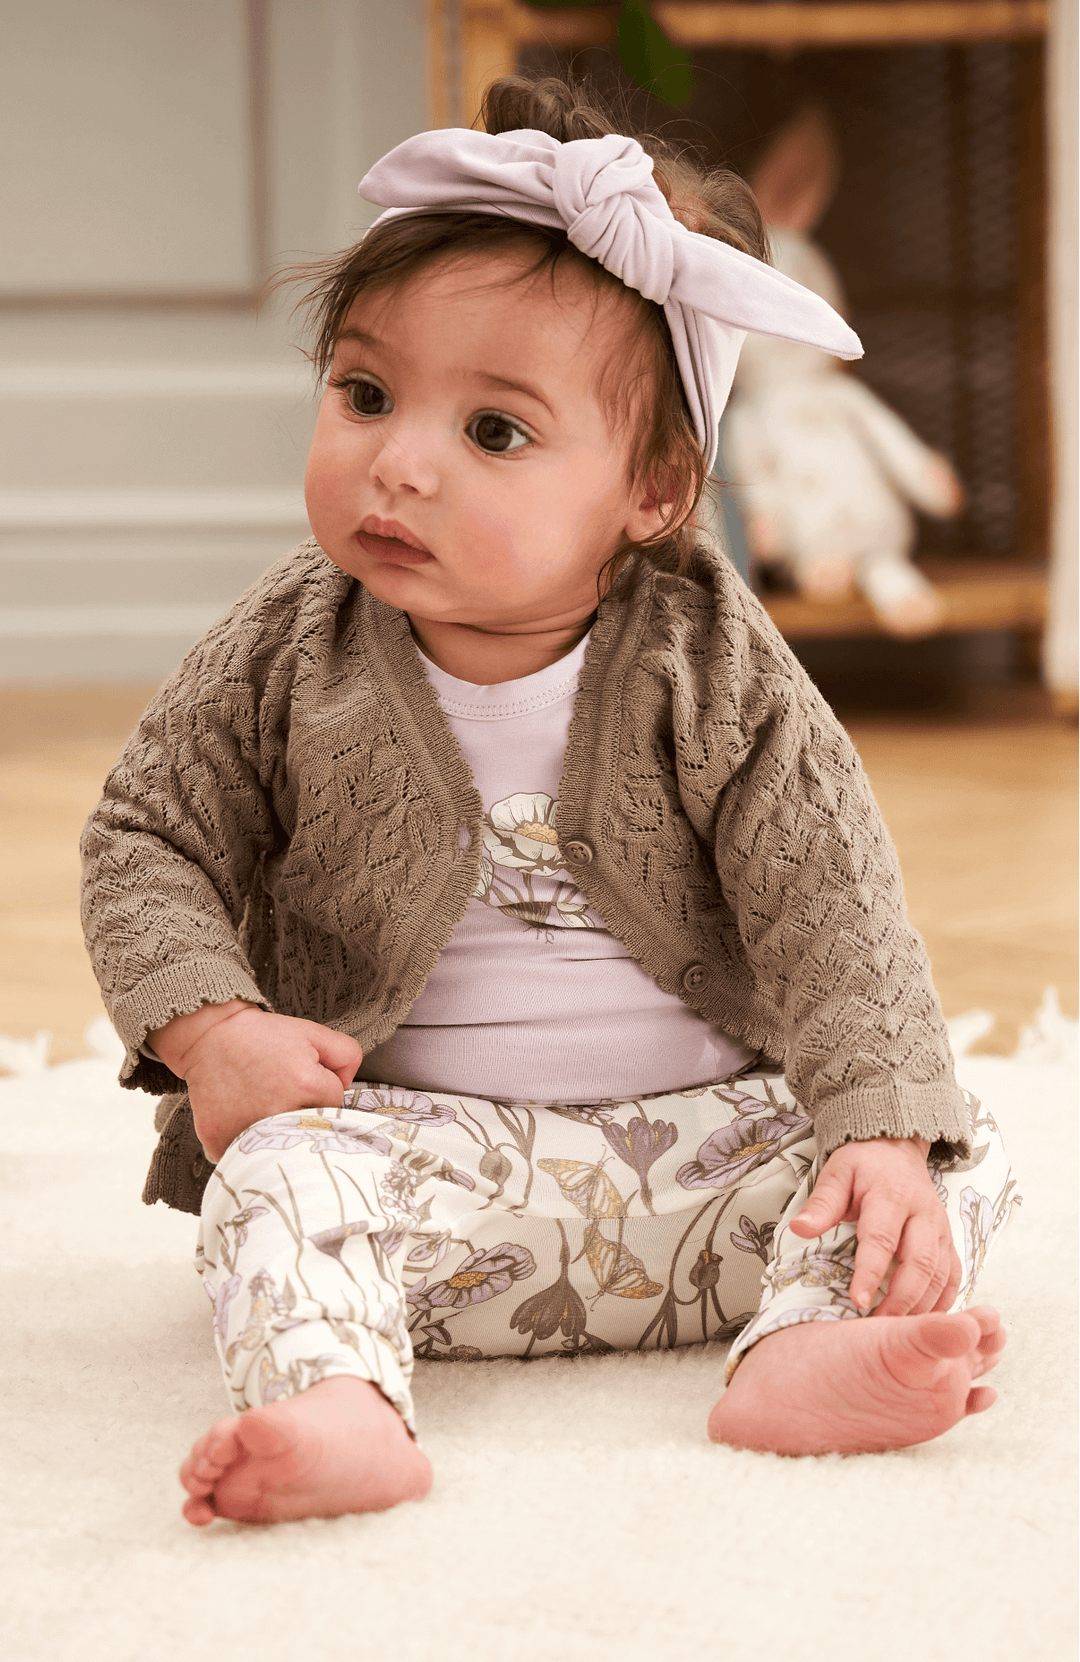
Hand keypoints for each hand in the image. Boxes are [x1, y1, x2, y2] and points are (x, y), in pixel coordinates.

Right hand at [150, 1002, 361, 1162]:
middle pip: (310, 1128)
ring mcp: (248, 1131)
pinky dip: (247, 1143)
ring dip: (277, 1132)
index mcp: (305, 1084)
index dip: (322, 1088)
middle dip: (303, 1112)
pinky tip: (242, 1118)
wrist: (209, 1037)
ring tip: (262, 1104)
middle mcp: (278, 1111)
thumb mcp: (314, 1033)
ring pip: (280, 1147)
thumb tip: (347, 1088)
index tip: (302, 1078)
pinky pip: (247, 1155)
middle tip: (283, 1092)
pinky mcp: (222, 1143)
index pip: (335, 1102)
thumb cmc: (261, 1036)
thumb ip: (347, 1055)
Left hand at [788, 1136, 960, 1317]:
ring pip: (941, 1274)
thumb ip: (822, 1203)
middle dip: (902, 1300)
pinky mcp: (948, 1240)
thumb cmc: (862, 1164)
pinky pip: (954, 1276)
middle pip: (920, 1263)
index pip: (881, 1239)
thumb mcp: (837, 1173)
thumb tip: (800, 1229)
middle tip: (879, 1328)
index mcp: (891, 1195)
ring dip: (923, 1307)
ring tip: (898, 1332)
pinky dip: (943, 1302)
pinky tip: (924, 1321)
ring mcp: (940, 1229)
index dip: (870, 1273)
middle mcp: (923, 1214)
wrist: (895, 1148)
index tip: (858, 1302)